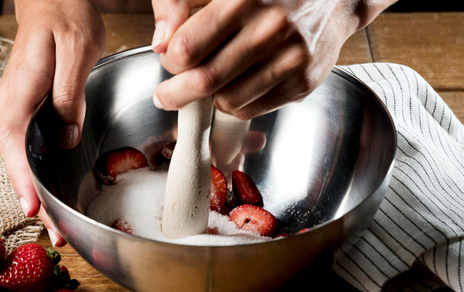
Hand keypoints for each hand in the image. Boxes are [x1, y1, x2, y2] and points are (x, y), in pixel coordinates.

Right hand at [0, 0, 105, 245]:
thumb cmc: (65, 15)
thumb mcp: (76, 49)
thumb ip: (68, 94)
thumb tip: (66, 136)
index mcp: (20, 93)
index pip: (14, 144)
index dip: (22, 179)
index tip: (33, 207)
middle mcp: (14, 106)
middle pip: (18, 162)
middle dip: (34, 199)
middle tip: (55, 235)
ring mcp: (22, 110)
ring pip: (25, 160)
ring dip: (39, 193)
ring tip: (58, 228)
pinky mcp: (34, 111)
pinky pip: (34, 149)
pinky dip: (42, 175)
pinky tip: (56, 192)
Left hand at [150, 0, 393, 119]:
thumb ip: (179, 1)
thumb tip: (159, 43)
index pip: (187, 49)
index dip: (170, 60)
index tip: (171, 59)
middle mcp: (270, 29)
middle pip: (204, 81)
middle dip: (176, 93)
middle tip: (167, 95)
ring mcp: (290, 58)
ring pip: (226, 101)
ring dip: (208, 98)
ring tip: (208, 84)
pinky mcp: (303, 82)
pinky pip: (252, 109)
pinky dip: (234, 104)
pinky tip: (234, 86)